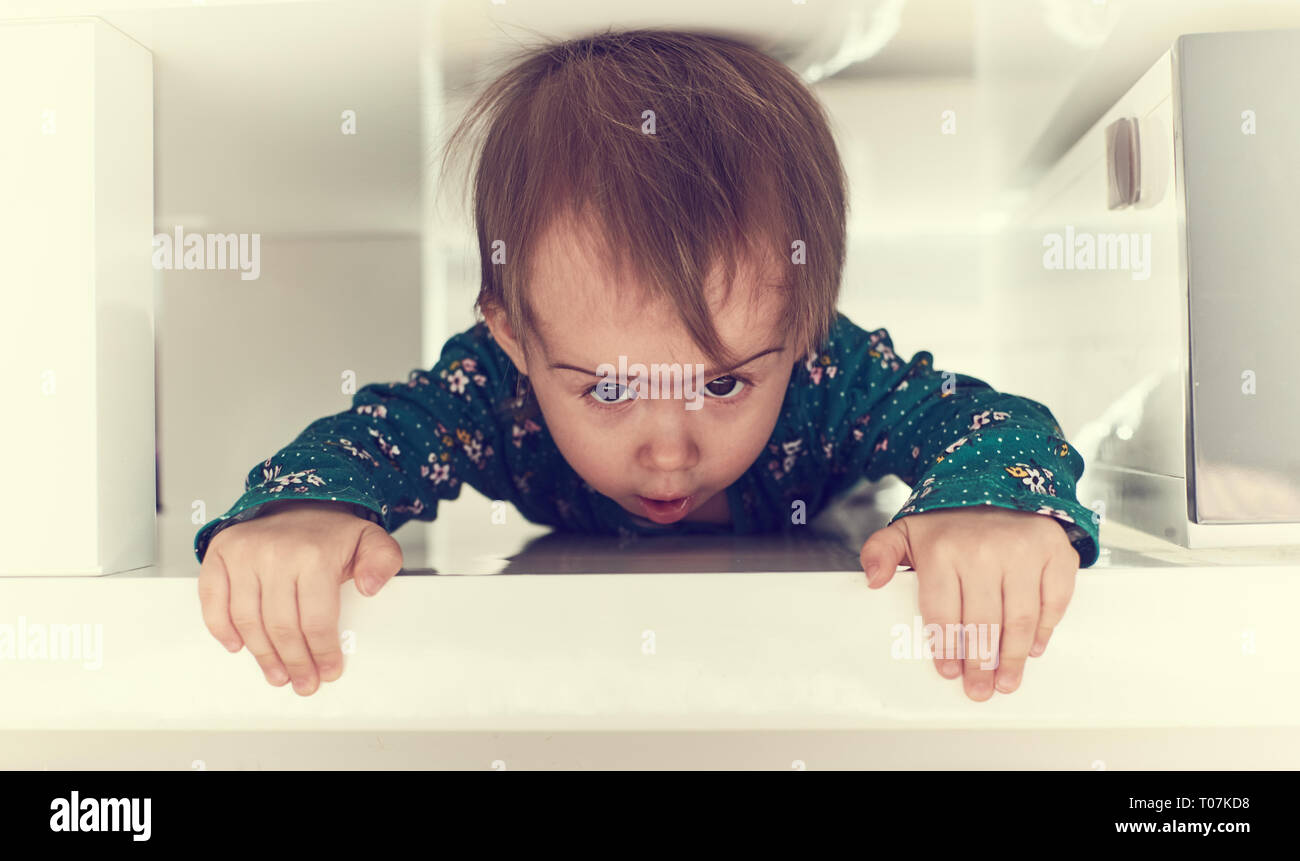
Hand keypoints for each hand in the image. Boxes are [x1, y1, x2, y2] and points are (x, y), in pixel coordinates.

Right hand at [197, 500, 403, 694]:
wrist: (297, 502)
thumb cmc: (330, 533)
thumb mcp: (371, 540)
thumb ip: (383, 561)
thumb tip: (370, 586)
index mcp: (314, 554)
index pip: (316, 619)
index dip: (323, 652)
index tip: (328, 671)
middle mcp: (275, 553)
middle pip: (281, 626)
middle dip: (294, 662)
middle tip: (302, 682)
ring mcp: (243, 554)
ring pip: (248, 620)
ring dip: (262, 655)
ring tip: (276, 674)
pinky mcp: (220, 554)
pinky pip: (212, 599)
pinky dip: (221, 628)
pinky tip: (238, 647)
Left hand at [858, 506, 1078, 700]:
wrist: (998, 480)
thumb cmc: (949, 520)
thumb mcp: (906, 529)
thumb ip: (880, 552)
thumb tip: (872, 579)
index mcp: (943, 549)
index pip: (943, 613)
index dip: (945, 647)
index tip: (949, 672)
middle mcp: (984, 551)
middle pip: (982, 623)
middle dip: (980, 664)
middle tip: (980, 690)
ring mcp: (1023, 552)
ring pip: (1019, 619)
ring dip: (1013, 657)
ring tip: (1006, 681)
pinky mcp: (1054, 553)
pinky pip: (1053, 601)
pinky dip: (1045, 629)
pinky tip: (1033, 648)